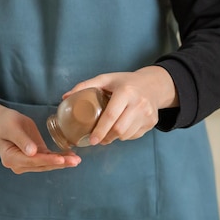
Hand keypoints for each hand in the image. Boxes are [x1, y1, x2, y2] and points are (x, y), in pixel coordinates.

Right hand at [0, 98, 80, 173]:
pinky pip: (48, 159)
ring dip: (62, 162)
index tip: (60, 159)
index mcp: (10, 158)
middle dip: (59, 163)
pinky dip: (60, 158)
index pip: (32, 161)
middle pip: (42, 165)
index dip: (47, 160)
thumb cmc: (5, 122)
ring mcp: (27, 162)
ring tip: (76, 160)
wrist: (3, 121)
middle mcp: (18, 164)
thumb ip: (22, 140)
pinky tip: (71, 156)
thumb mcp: (11, 127)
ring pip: (47, 164)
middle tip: (75, 161)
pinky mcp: (35, 157)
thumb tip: (32, 153)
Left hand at [63, 66, 178, 144]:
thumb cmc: (125, 82)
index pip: (111, 116)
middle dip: (106, 138)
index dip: (100, 130)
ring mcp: (148, 114)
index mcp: (126, 91)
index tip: (92, 140)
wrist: (153, 85)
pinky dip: (126, 135)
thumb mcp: (106, 79)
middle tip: (98, 140)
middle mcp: (139, 103)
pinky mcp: (152, 122)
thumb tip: (65, 97)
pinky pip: (135, 136)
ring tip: (109, 132)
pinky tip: (123, 127)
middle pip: (119, 130)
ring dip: (115, 137)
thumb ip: (85, 86)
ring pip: (126, 135)